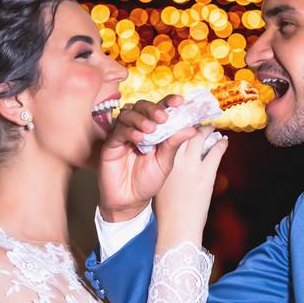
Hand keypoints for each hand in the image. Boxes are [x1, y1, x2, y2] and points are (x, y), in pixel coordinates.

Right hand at [98, 95, 196, 221]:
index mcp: (154, 129)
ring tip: (151, 129)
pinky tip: (139, 138)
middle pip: (142, 106)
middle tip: (163, 117)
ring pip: (128, 114)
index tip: (180, 101)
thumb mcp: (165, 162)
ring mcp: (123, 134)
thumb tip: (192, 128)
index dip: (169, 102)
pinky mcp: (111, 144)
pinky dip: (129, 131)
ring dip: (141, 118)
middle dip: (153, 108)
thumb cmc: (148, 181)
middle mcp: (138, 128)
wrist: (131, 201)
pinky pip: (118, 131)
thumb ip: (174, 144)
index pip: (161, 109)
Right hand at [154, 125, 228, 246]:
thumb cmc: (166, 209)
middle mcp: (175, 158)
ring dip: (207, 130)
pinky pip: (216, 151)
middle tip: (197, 117)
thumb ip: (162, 167)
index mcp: (160, 160)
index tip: (180, 119)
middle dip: (191, 122)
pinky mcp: (207, 172)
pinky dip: (221, 143)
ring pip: (200, 137)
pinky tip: (224, 140)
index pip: (168, 134)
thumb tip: (170, 157)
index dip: (175, 124)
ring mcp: (192, 164)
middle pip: (183, 130)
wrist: (178, 226)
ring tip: (210, 127)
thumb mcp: (159, 184)